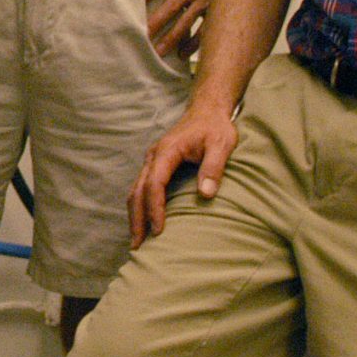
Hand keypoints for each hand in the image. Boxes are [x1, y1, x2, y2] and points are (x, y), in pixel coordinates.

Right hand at [128, 101, 238, 245]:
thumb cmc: (215, 127)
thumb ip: (213, 168)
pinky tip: (143, 221)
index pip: (154, 184)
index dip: (155, 208)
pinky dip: (139, 206)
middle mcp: (154, 157)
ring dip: (135, 215)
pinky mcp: (155, 164)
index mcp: (167, 151)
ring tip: (137, 240)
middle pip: (138, 191)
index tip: (159, 230)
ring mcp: (152, 160)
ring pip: (135, 190)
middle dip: (137, 219)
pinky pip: (141, 187)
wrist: (208, 110)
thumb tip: (205, 195)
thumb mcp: (221, 144)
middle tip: (138, 246)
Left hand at [144, 0, 219, 59]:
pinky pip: (204, 30)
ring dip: (171, 39)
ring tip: (157, 52)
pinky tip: (183, 54)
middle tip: (139, 38)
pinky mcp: (215, 9)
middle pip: (169, 9)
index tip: (127, 8)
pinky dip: (194, 44)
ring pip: (185, 23)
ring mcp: (204, 0)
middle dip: (154, 25)